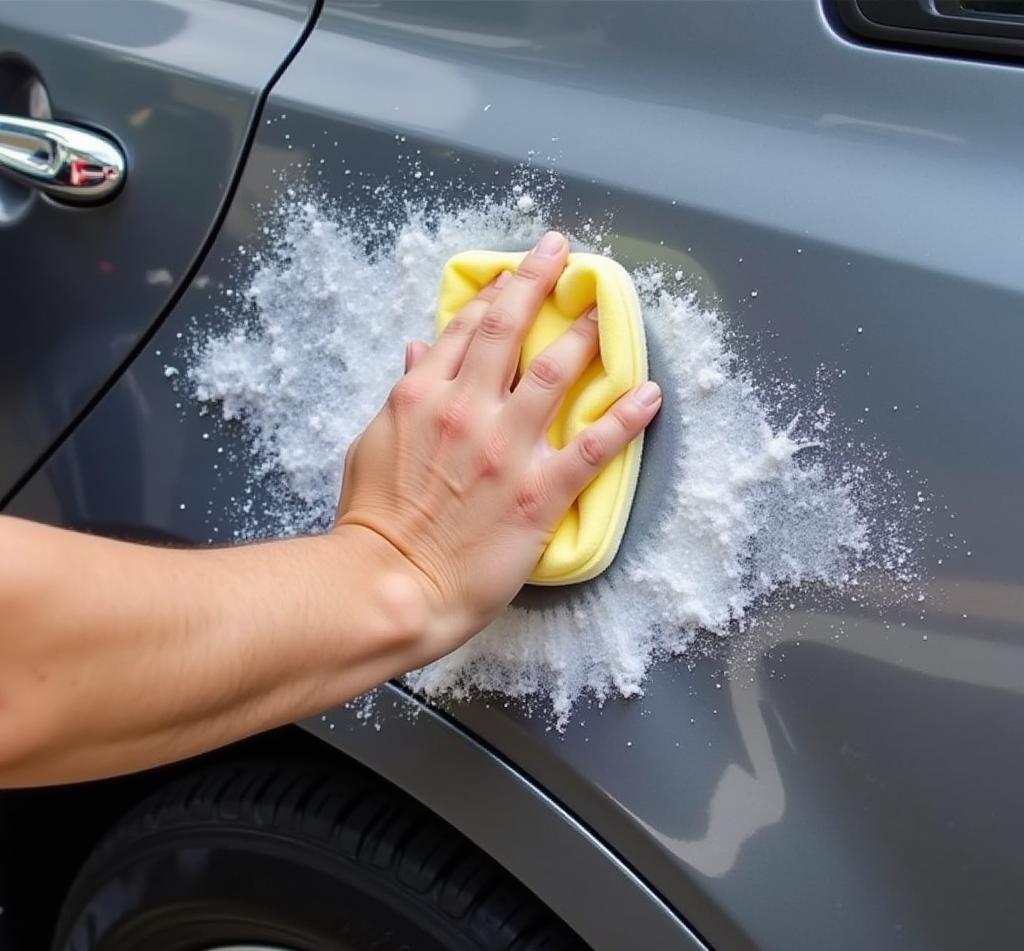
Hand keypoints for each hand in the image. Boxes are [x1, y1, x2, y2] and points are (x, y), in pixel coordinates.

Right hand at [334, 231, 661, 660]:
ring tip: (606, 313)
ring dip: (586, 336)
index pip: (465, 330)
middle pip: (510, 331)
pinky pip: (592, 445)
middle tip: (563, 253)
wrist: (392, 583)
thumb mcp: (371, 445)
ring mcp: (508, 448)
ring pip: (557, 373)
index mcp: (423, 396)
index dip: (494, 295)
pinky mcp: (540, 491)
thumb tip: (418, 351)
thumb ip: (402, 394)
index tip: (514, 275)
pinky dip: (626, 417)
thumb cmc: (374, 522)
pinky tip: (650, 395)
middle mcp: (468, 409)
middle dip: (538, 282)